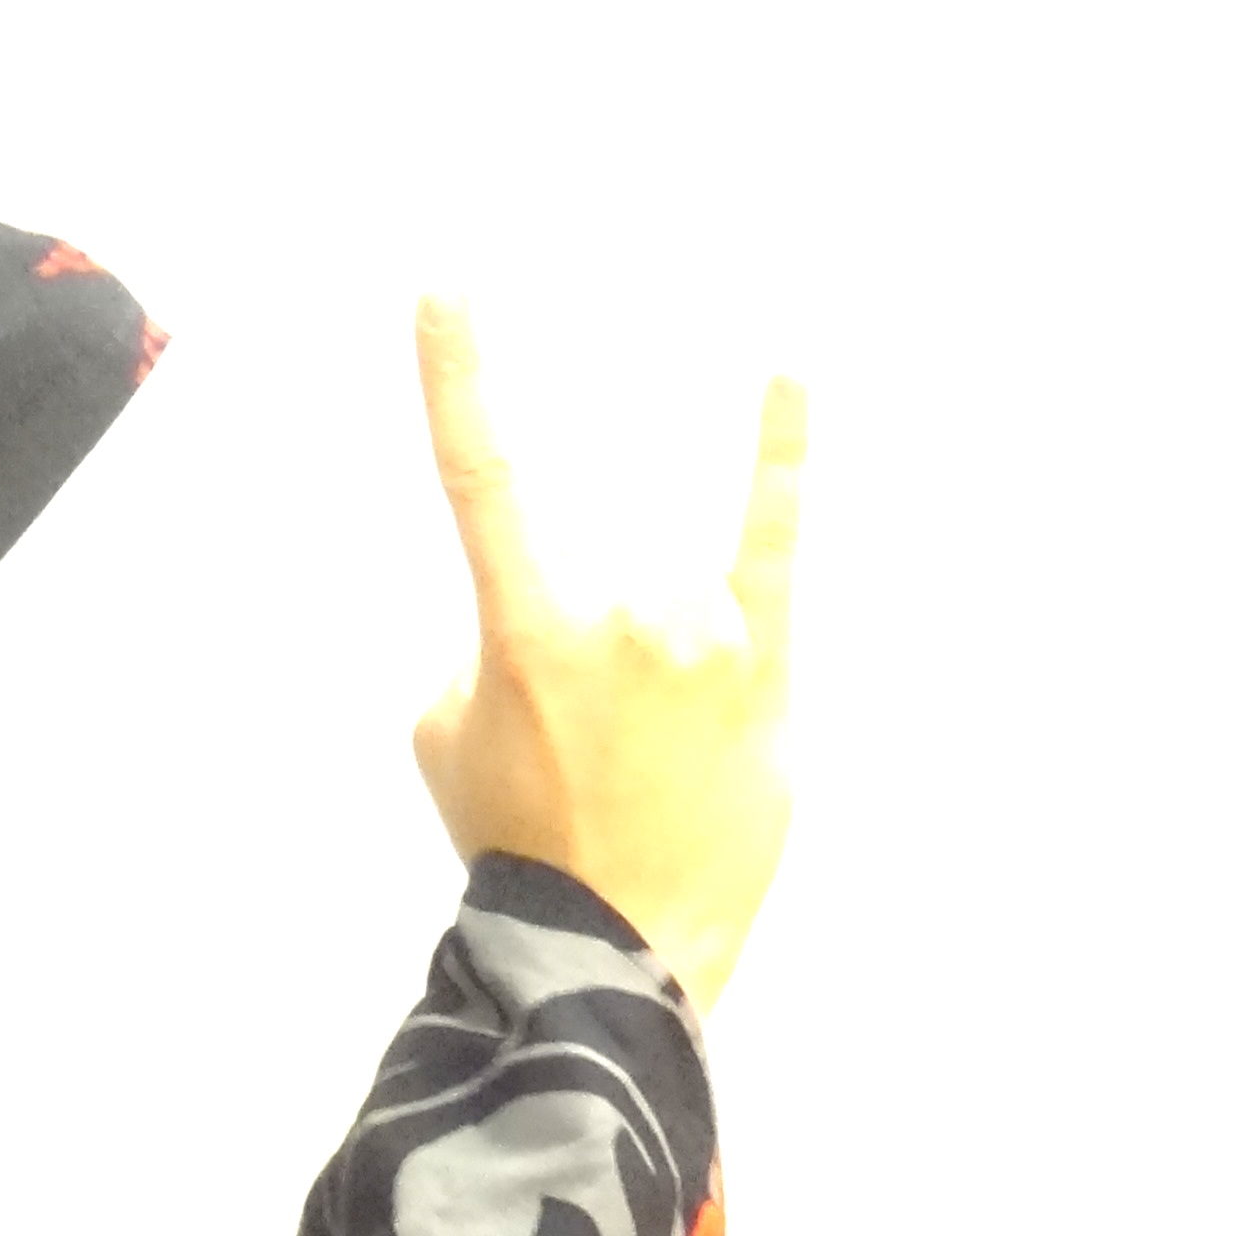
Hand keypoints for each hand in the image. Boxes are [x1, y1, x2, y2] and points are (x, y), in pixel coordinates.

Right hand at [409, 298, 804, 1015]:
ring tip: (646, 773)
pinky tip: (790, 373)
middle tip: (583, 769)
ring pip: (661, 601)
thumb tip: (534, 614)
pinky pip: (772, 535)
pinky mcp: (764, 661)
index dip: (456, 376)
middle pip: (592, 586)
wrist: (622, 949)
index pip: (478, 479)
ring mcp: (699, 632)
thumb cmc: (525, 848)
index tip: (446, 286)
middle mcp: (618, 613)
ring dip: (647, 673)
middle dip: (580, 669)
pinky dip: (780, 450)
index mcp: (521, 635)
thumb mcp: (447, 745)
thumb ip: (478, 650)